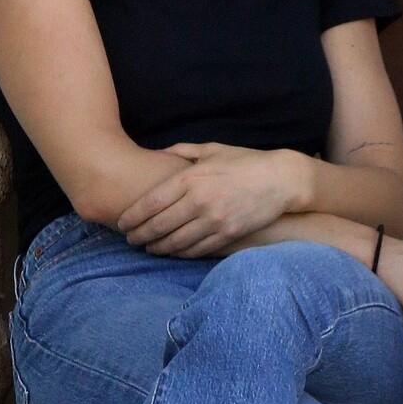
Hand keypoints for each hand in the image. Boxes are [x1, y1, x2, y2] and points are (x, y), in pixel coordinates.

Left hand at [117, 145, 305, 255]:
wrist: (281, 179)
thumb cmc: (245, 162)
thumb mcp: (213, 150)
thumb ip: (183, 152)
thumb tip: (158, 153)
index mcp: (191, 178)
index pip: (151, 202)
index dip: (132, 216)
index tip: (122, 224)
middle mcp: (200, 201)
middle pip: (159, 225)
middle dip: (140, 235)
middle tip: (130, 240)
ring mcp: (214, 220)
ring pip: (176, 241)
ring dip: (158, 247)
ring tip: (148, 248)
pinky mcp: (228, 234)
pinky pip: (197, 249)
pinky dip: (181, 253)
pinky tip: (172, 252)